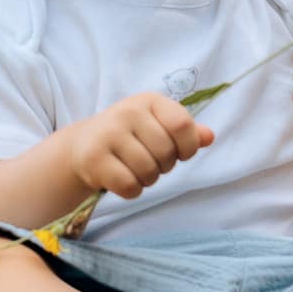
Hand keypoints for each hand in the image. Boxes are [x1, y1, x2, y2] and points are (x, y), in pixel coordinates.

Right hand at [67, 92, 213, 199]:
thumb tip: (209, 137)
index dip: (188, 146)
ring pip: (148, 171)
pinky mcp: (93, 158)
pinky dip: (132, 191)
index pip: (182, 125)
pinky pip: (129, 185)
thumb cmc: (130, 135)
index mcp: (150, 100)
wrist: (83, 144)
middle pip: (166, 152)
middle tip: (150, 162)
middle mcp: (128, 111)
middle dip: (165, 166)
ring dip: (148, 180)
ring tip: (135, 169)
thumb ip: (186, 131)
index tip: (180, 153)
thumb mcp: (158, 125)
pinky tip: (122, 179)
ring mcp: (108, 133)